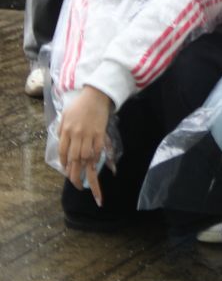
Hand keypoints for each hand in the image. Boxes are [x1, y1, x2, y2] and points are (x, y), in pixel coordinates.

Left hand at [57, 86, 114, 202]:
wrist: (97, 94)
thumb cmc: (80, 104)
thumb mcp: (65, 115)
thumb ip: (62, 129)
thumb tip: (61, 142)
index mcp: (66, 130)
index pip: (63, 152)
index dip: (65, 164)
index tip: (67, 171)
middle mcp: (77, 135)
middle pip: (74, 159)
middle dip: (75, 175)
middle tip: (76, 186)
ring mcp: (90, 135)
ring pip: (86, 157)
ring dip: (86, 171)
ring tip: (86, 184)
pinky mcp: (101, 133)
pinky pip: (98, 150)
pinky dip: (96, 160)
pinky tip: (95, 168)